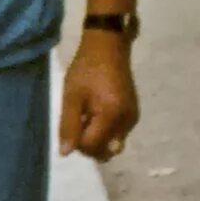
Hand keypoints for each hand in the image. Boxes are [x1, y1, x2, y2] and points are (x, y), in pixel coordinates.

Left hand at [59, 32, 139, 160]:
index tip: (71, 123)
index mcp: (111, 115)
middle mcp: (127, 122)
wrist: (108, 46)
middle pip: (105, 151)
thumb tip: (66, 154)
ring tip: (87, 114)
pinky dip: (105, 130)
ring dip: (97, 137)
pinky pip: (117, 133)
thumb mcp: (72, 96)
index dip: (77, 142)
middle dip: (89, 144)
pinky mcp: (133, 114)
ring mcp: (132, 119)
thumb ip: (69, 125)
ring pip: (111, 144)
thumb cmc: (87, 68)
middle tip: (78, 121)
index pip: (93, 146)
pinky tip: (97, 112)